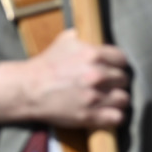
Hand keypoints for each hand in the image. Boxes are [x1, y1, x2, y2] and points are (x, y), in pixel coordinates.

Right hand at [0, 28, 130, 128]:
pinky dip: (114, 116)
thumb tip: (100, 33)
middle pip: (124, 79)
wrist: (28, 89)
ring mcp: (94, 97)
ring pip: (124, 99)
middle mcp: (97, 75)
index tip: (111, 68)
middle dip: (116, 81)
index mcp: (94, 55)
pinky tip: (107, 112)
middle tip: (106, 84)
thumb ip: (86, 37)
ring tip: (107, 99)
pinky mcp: (89, 116)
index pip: (123, 59)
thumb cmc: (46, 64)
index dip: (117, 64)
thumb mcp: (65, 40)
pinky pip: (117, 117)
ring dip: (116, 99)